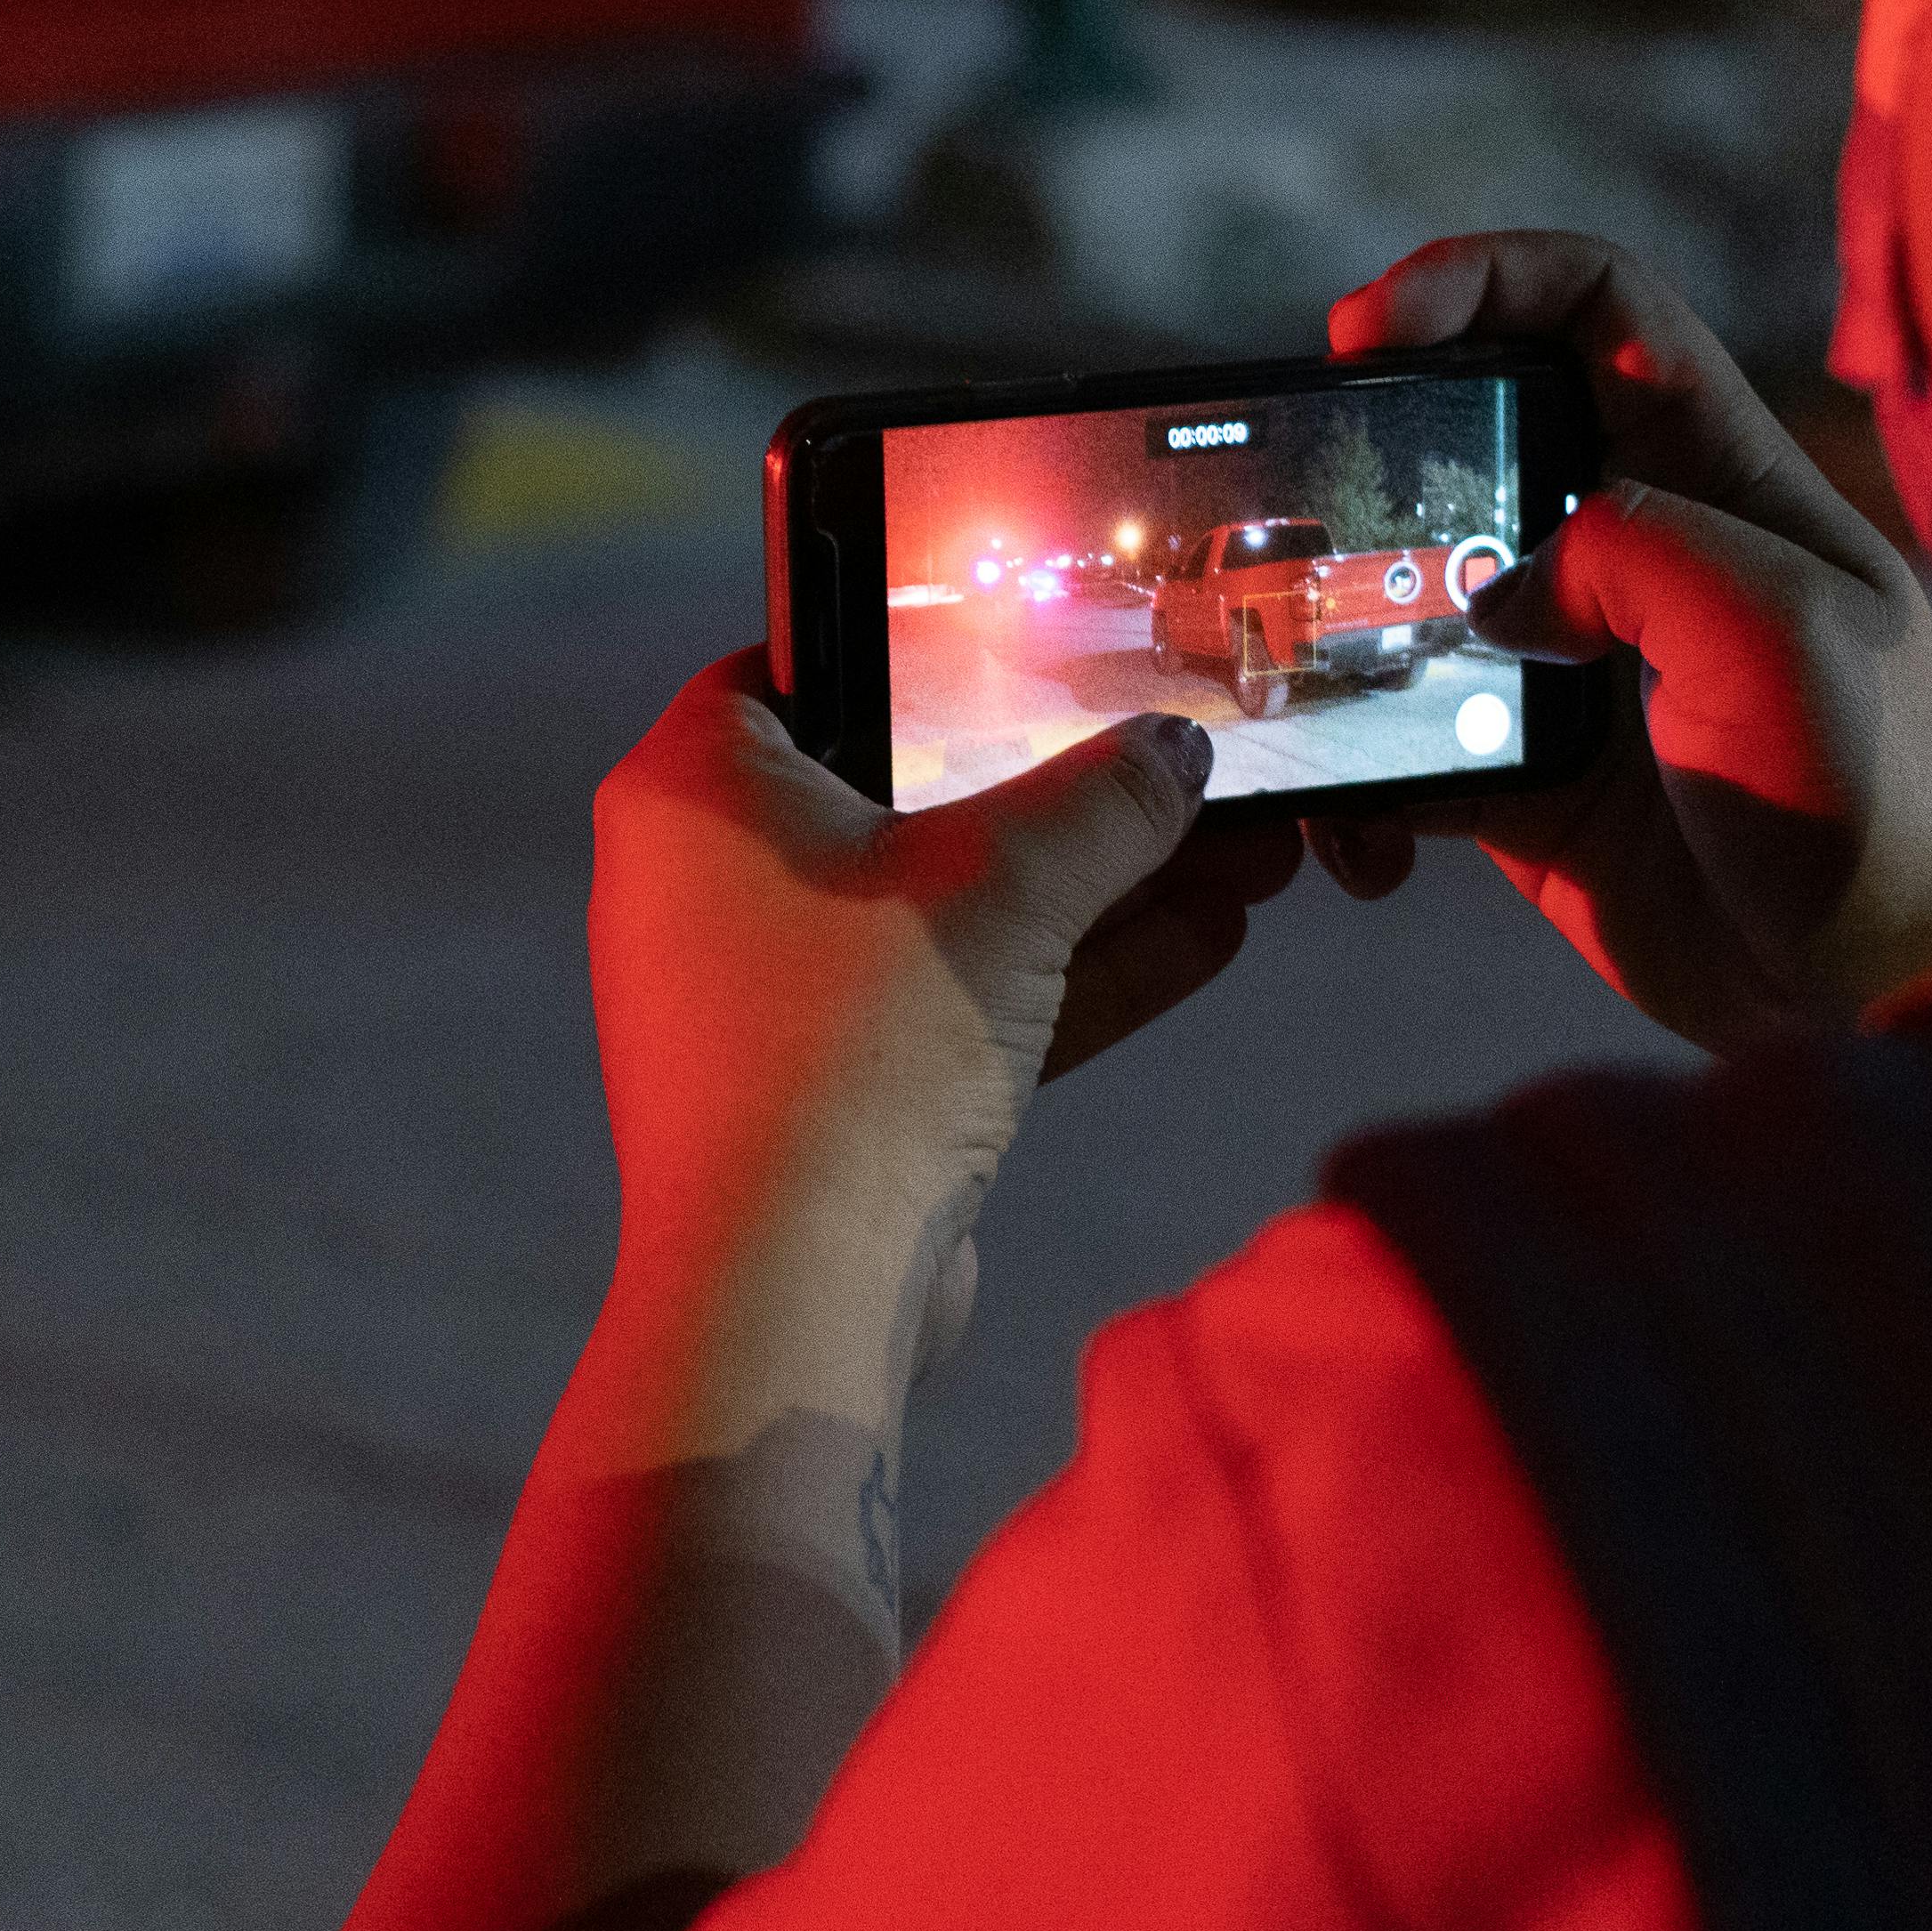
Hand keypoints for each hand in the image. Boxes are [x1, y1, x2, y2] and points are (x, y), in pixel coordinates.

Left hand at [575, 661, 1297, 1461]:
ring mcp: (767, 990)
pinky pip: (958, 999)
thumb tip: (1180, 747)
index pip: (810, 655)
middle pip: (906, 788)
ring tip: (1235, 841)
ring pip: (951, 905)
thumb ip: (1104, 800)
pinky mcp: (829, 1086)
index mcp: (696, 788)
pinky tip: (1203, 935)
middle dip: (1060, 780)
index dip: (925, 639)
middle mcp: (708, 879)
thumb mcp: (1004, 888)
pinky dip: (1064, 973)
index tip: (1037, 632)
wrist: (791, 1298)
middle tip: (1174, 744)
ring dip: (1092, 883)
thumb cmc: (849, 1060)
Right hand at [1319, 231, 1931, 1047]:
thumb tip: (1504, 595)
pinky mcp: (1534, 789)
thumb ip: (1639, 550)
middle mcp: (1642, 557)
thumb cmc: (1880, 802)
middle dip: (1372, 453)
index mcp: (1721, 481)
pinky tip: (1351, 839)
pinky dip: (1356, 787)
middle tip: (1295, 504)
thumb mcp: (1781, 627)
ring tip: (1287, 678)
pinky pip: (1407, 751)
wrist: (1891, 995)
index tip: (1369, 326)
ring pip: (1418, 600)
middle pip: (1478, 437)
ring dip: (1340, 633)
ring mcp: (1580, 674)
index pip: (1596, 306)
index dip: (1480, 278)